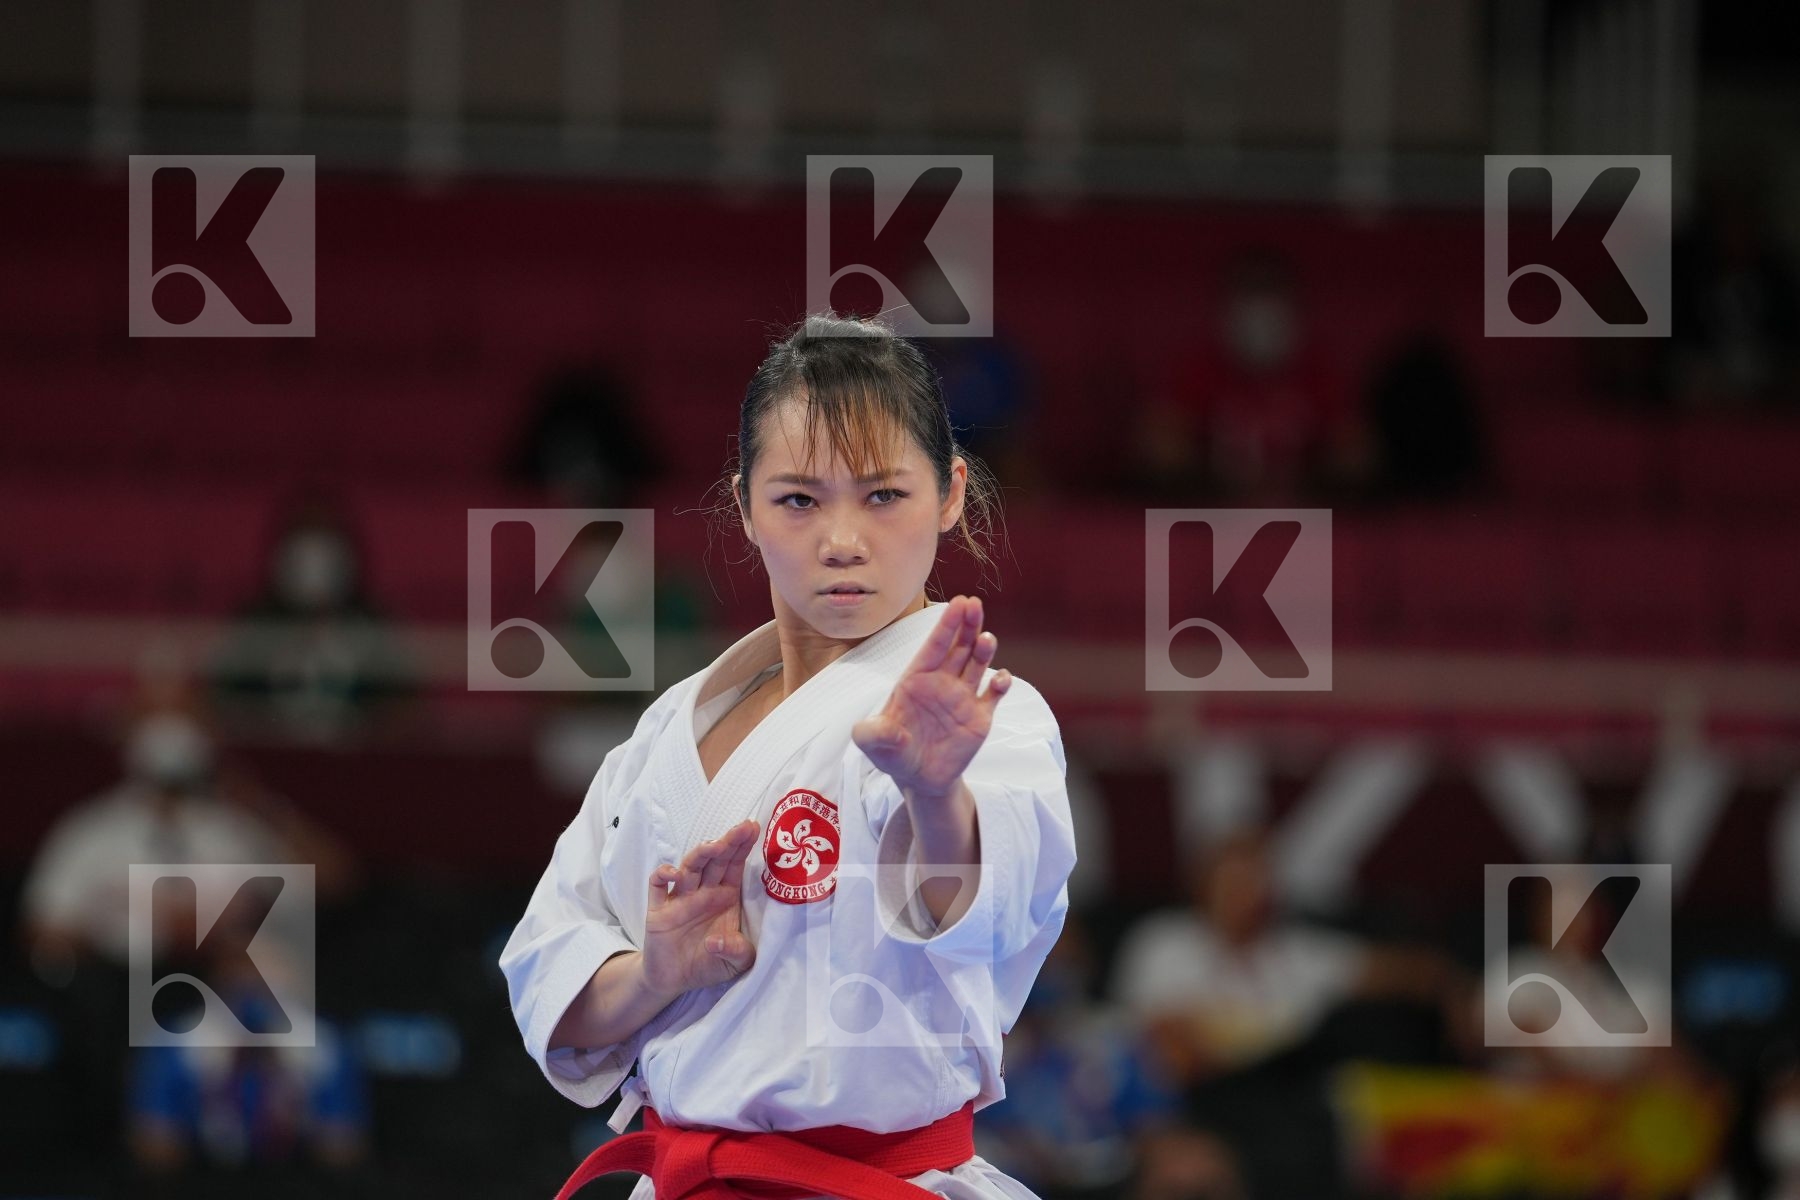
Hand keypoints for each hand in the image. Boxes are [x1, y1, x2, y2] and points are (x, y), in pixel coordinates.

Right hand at [640, 819, 758, 999]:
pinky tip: (675, 873)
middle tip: (743, 828)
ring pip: (690, 867)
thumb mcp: (734, 965)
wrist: (673, 980)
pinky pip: (658, 885)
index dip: (743, 847)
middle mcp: (703, 892)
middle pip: (716, 860)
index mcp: (725, 897)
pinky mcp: (658, 909)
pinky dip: (664, 874)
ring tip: (715, 845)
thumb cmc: (708, 964)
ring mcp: (680, 898)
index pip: (735, 866)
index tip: (753, 828)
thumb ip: (738, 953)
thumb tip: (719, 941)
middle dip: (729, 842)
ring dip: (701, 854)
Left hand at [852, 595, 1011, 801]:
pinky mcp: (980, 717)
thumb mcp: (875, 744)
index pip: (933, 647)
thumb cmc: (894, 755)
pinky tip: (1000, 678)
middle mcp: (942, 683)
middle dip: (966, 625)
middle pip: (958, 647)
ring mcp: (963, 698)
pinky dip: (1000, 684)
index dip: (945, 625)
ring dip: (983, 650)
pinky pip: (993, 695)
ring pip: (977, 665)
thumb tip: (871, 730)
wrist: (920, 780)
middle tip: (975, 604)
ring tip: (986, 638)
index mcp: (916, 680)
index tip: (957, 603)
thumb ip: (872, 734)